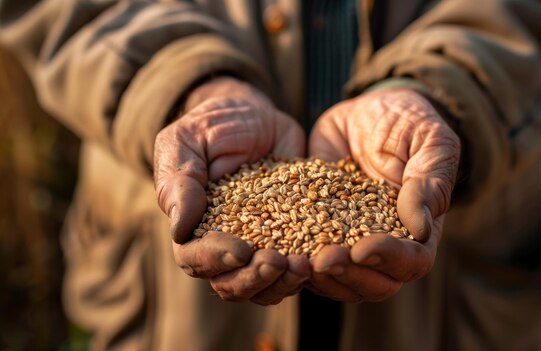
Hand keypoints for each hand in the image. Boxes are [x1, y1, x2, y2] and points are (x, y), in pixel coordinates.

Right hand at [154, 77, 309, 304]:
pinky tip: (326, 255)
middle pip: (231, 284)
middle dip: (253, 279)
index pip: (195, 260)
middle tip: (277, 261)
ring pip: (266, 286)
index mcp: (194, 228)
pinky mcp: (294, 237)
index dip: (215, 261)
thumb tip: (178, 230)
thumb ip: (180, 183)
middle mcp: (225, 245)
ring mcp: (261, 245)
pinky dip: (311, 267)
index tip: (241, 250)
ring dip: (283, 283)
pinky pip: (299, 267)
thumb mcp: (187, 142)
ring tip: (304, 264)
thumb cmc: (213, 126)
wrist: (256, 115)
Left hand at [307, 88, 460, 301]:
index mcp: (419, 230)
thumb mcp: (429, 142)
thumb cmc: (409, 123)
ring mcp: (350, 242)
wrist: (368, 110)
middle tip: (324, 259)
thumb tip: (419, 229)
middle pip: (375, 284)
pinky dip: (293, 260)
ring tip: (299, 259)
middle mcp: (386, 245)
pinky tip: (276, 250)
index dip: (390, 260)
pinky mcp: (317, 231)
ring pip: (340, 281)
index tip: (362, 248)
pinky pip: (307, 257)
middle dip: (349, 274)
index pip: (412, 262)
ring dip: (320, 276)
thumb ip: (430, 183)